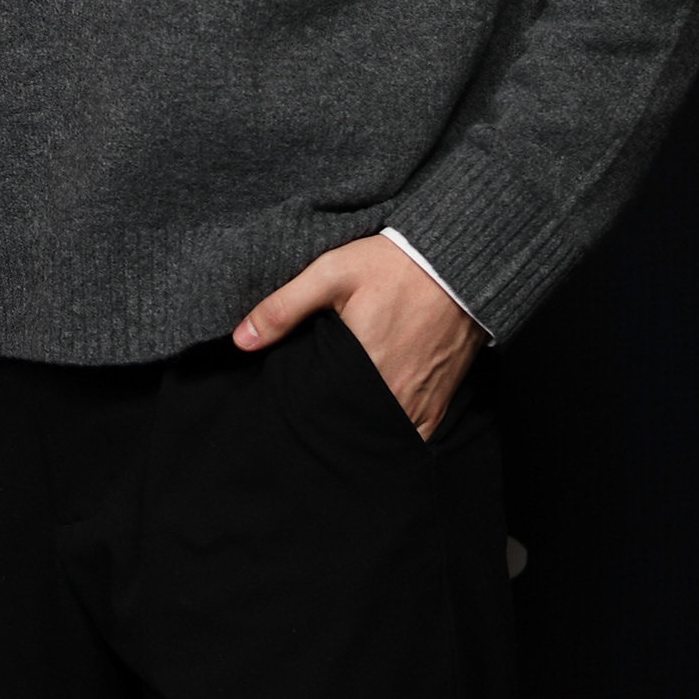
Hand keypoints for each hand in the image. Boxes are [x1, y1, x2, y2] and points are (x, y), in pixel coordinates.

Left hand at [232, 231, 480, 437]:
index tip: (290, 403)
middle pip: (350, 426)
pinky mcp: (439, 404)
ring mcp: (419, 404)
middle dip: (330, 422)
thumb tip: (241, 340)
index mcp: (363, 367)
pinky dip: (392, 431)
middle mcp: (394, 395)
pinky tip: (374, 417)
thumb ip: (284, 306)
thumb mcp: (331, 272)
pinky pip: (412, 436)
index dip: (302, 410)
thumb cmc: (392, 265)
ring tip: (341, 413)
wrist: (456, 263)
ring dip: (361, 429)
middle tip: (314, 408)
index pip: (320, 410)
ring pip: (380, 435)